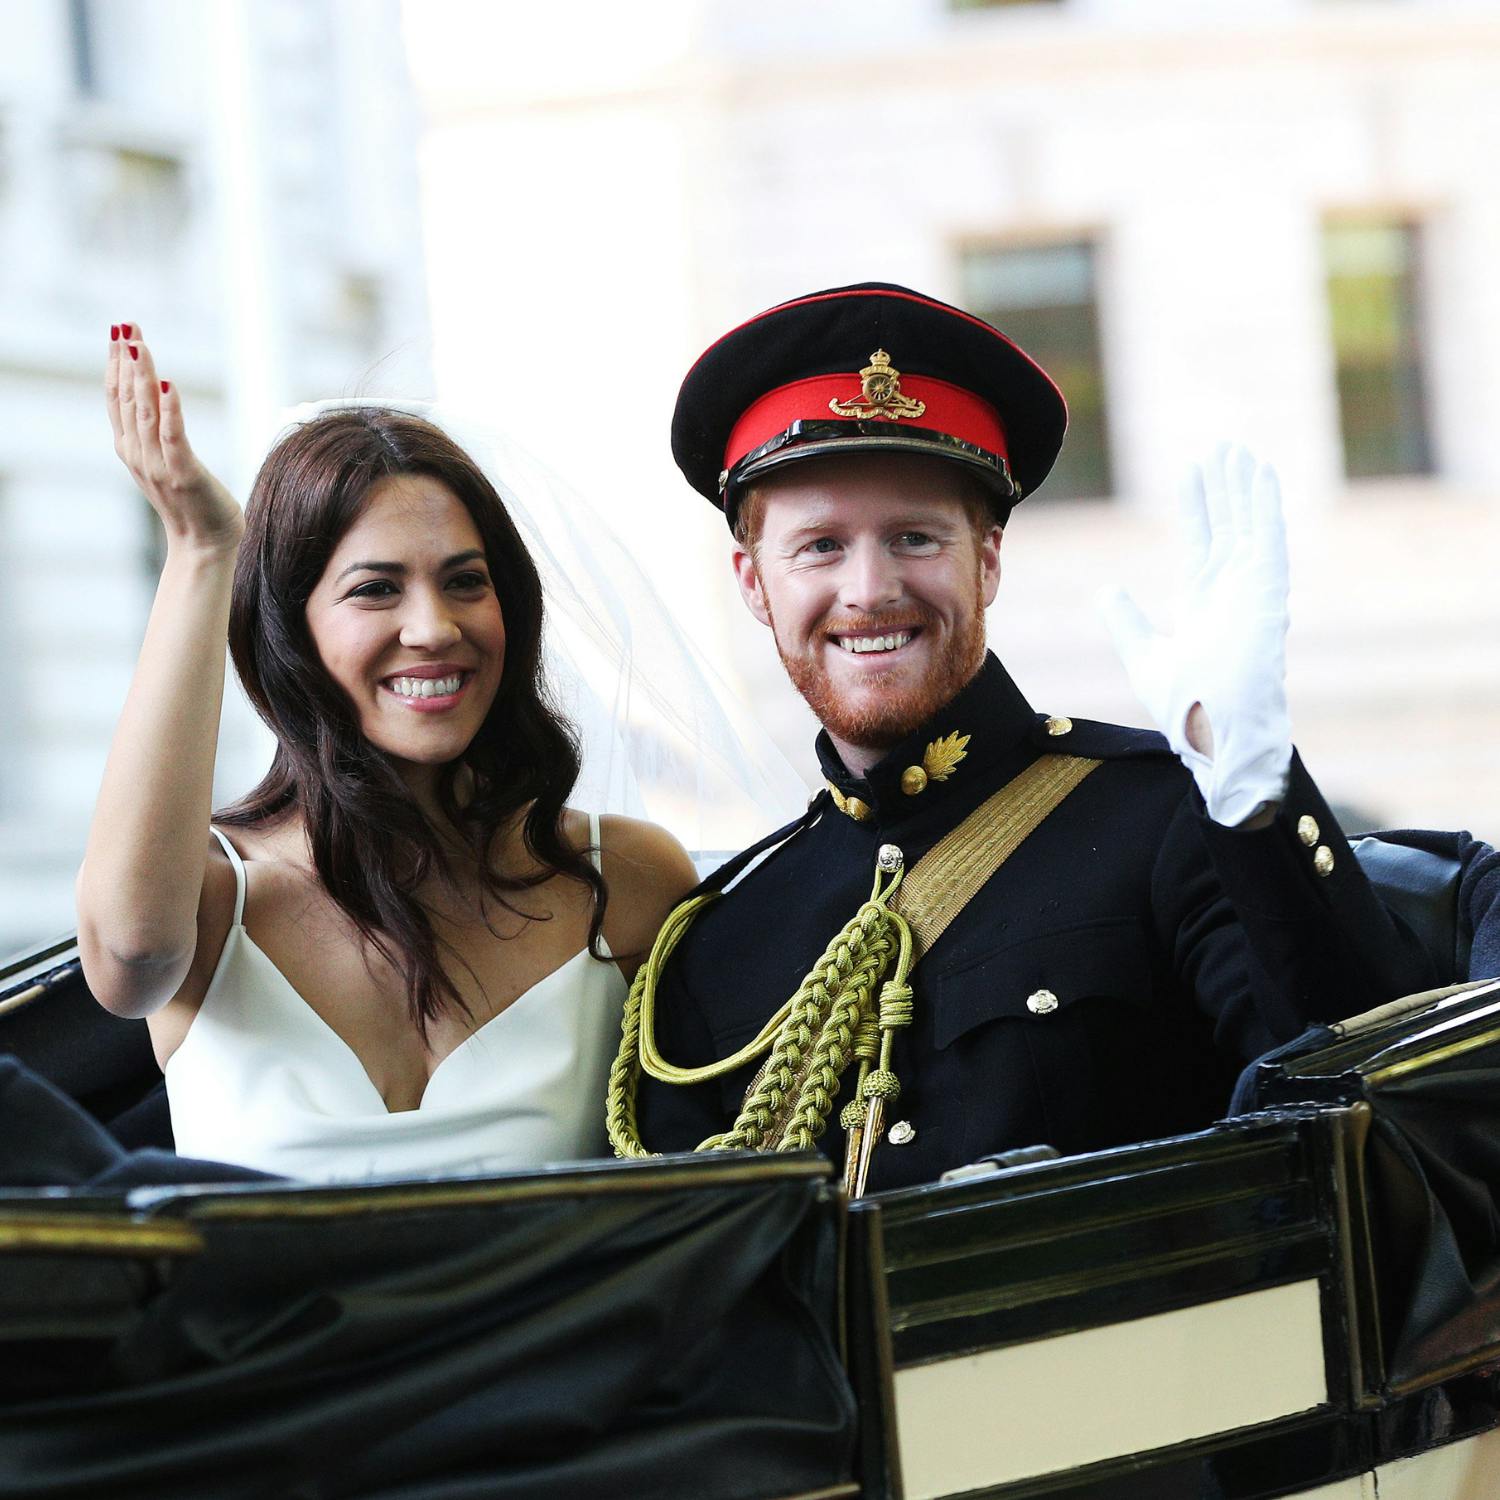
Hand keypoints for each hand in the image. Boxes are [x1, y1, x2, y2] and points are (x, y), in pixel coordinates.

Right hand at [106, 323, 242, 551]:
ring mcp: (158, 466)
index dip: (115, 364)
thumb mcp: (166, 462)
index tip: (117, 334)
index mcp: (131, 450)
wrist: (207, 546)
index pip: (117, 398)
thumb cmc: (194, 504)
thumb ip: (157, 433)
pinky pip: (173, 437)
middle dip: (125, 360)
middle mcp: (137, 455)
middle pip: (127, 398)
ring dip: (142, 375)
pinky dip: (170, 410)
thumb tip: (159, 394)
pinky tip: (169, 384)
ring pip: (145, 411)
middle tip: (126, 326)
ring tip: (140, 344)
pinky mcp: (183, 475)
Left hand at [1098, 443, 1291, 826]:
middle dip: (1223, 487)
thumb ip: (1126, 620)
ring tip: (1239, 449)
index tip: (1192, 471)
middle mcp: (1232, 592)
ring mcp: (1251, 592)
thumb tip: (1106, 592)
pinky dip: (1265, 507)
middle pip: (1228, 526)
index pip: (1202, 541)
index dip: (1198, 505)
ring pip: (1250, 526)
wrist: (1211, 734)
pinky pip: (1268, 541)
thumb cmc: (1185, 708)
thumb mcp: (1143, 654)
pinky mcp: (1265, 595)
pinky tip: (1261, 475)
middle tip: (1219, 447)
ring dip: (1245, 488)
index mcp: (1205, 604)